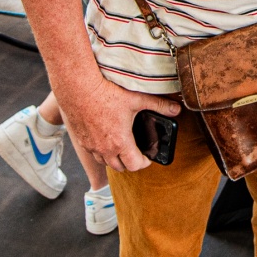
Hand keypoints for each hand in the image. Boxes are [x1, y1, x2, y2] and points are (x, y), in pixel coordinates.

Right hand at [59, 76, 179, 171]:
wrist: (79, 88)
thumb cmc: (106, 94)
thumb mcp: (137, 99)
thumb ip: (159, 105)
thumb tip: (177, 109)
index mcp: (120, 142)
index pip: (134, 165)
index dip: (144, 163)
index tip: (148, 157)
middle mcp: (104, 149)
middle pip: (120, 167)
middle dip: (130, 163)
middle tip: (136, 152)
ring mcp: (91, 146)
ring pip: (105, 162)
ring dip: (114, 158)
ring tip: (122, 147)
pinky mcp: (81, 140)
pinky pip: (93, 153)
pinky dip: (101, 151)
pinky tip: (105, 139)